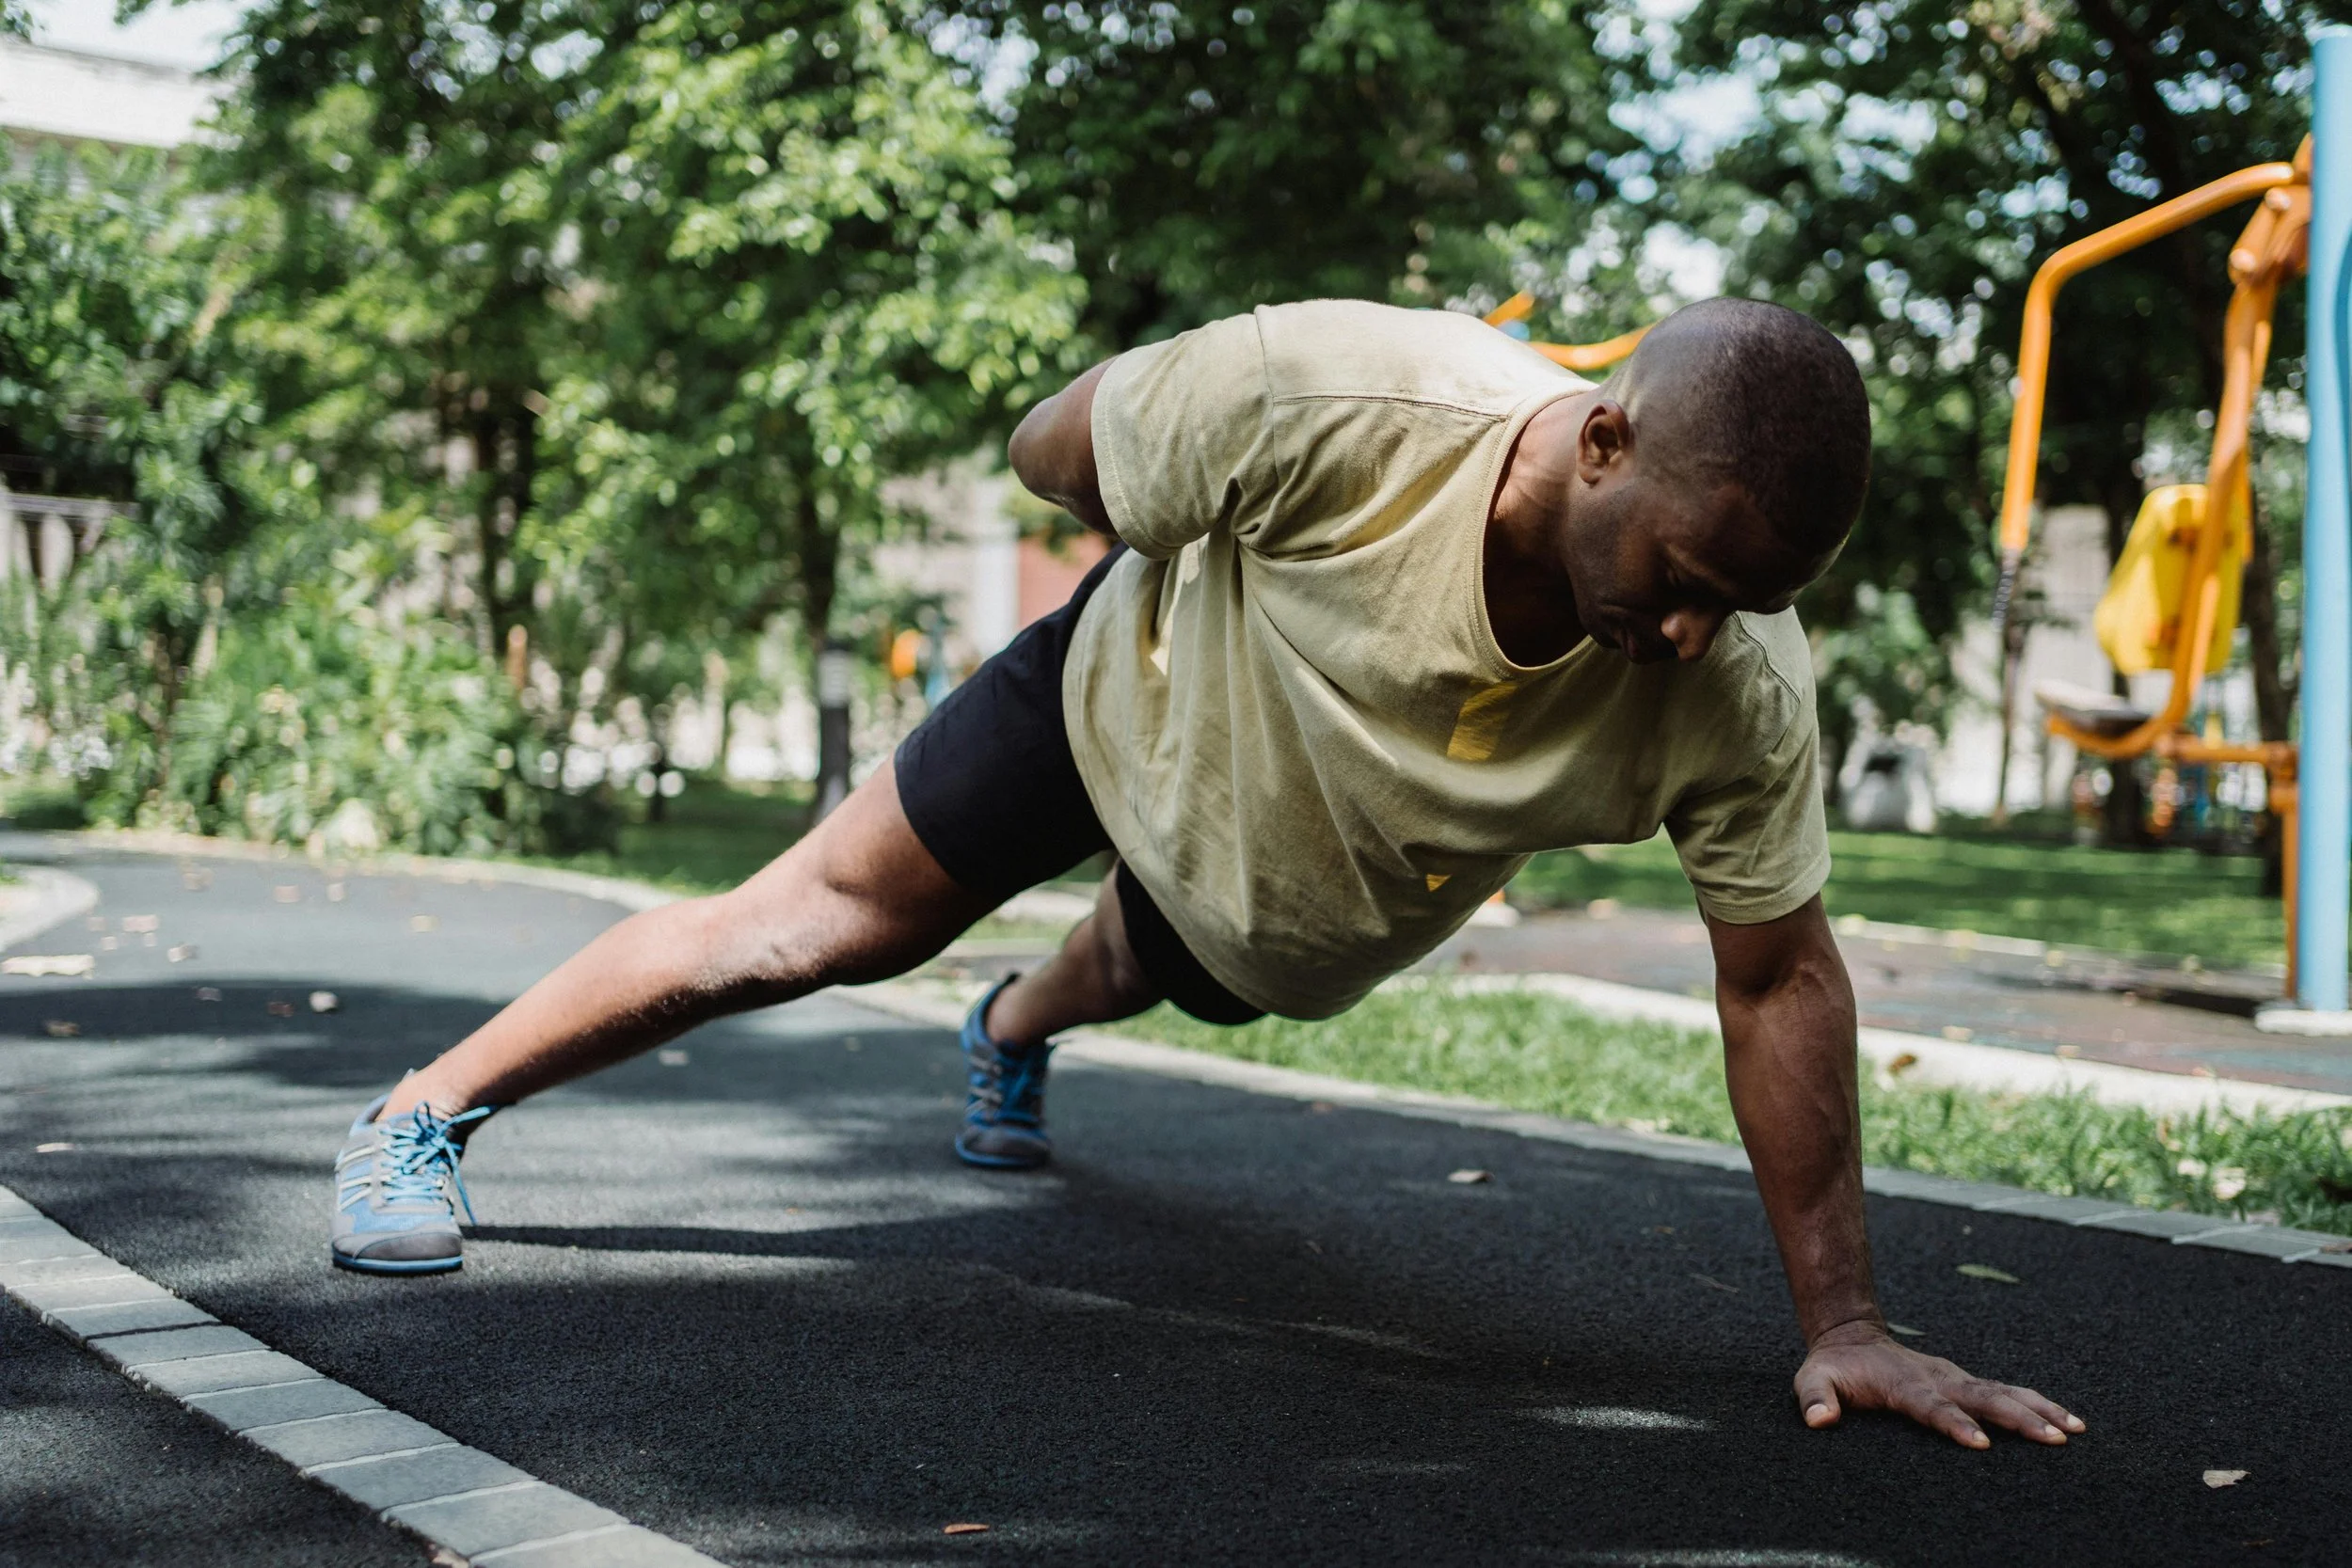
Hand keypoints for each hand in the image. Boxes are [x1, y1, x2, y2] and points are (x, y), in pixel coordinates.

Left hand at [1794, 1320, 2084, 1448]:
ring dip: (2039, 1408)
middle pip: (1982, 1398)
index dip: (1953, 1422)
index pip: (1931, 1405)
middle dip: (2019, 1418)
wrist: (1851, 1336)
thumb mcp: (1812, 1380)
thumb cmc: (1832, 1368)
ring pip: (2002, 1392)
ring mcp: (1955, 1378)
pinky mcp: (1965, 1382)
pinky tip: (2068, 1421)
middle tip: (2055, 1437)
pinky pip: (2006, 1393)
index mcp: (1902, 1383)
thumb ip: (1815, 1398)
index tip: (1980, 1442)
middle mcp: (1937, 1378)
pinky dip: (2037, 1404)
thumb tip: (1819, 1420)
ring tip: (2076, 1428)